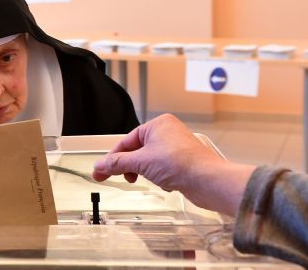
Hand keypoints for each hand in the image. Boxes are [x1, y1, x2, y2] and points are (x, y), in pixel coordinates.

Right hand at [91, 114, 254, 216]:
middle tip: (122, 178)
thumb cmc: (181, 163)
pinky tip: (165, 183)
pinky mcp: (183, 162)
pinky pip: (162, 168)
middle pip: (137, 151)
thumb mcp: (141, 162)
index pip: (127, 141)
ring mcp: (176, 147)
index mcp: (157, 124)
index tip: (101, 171)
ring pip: (150, 161)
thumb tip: (100, 166)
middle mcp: (168, 132)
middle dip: (130, 166)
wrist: (207, 180)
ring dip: (146, 172)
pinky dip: (159, 177)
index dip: (113, 158)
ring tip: (150, 179)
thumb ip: (117, 164)